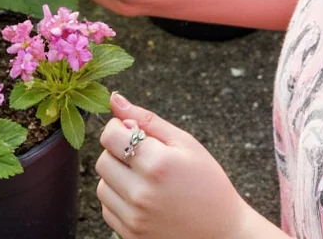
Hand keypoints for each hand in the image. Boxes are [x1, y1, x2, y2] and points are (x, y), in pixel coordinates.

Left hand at [96, 92, 256, 238]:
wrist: (221, 232)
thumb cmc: (207, 183)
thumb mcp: (185, 144)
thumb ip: (147, 119)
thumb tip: (114, 98)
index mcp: (157, 163)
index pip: (109, 135)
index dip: (120, 128)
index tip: (135, 132)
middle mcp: (141, 193)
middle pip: (102, 160)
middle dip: (118, 152)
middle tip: (144, 157)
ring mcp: (134, 218)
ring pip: (101, 186)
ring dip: (117, 177)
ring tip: (145, 179)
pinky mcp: (130, 235)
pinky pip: (107, 209)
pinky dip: (119, 200)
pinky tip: (143, 198)